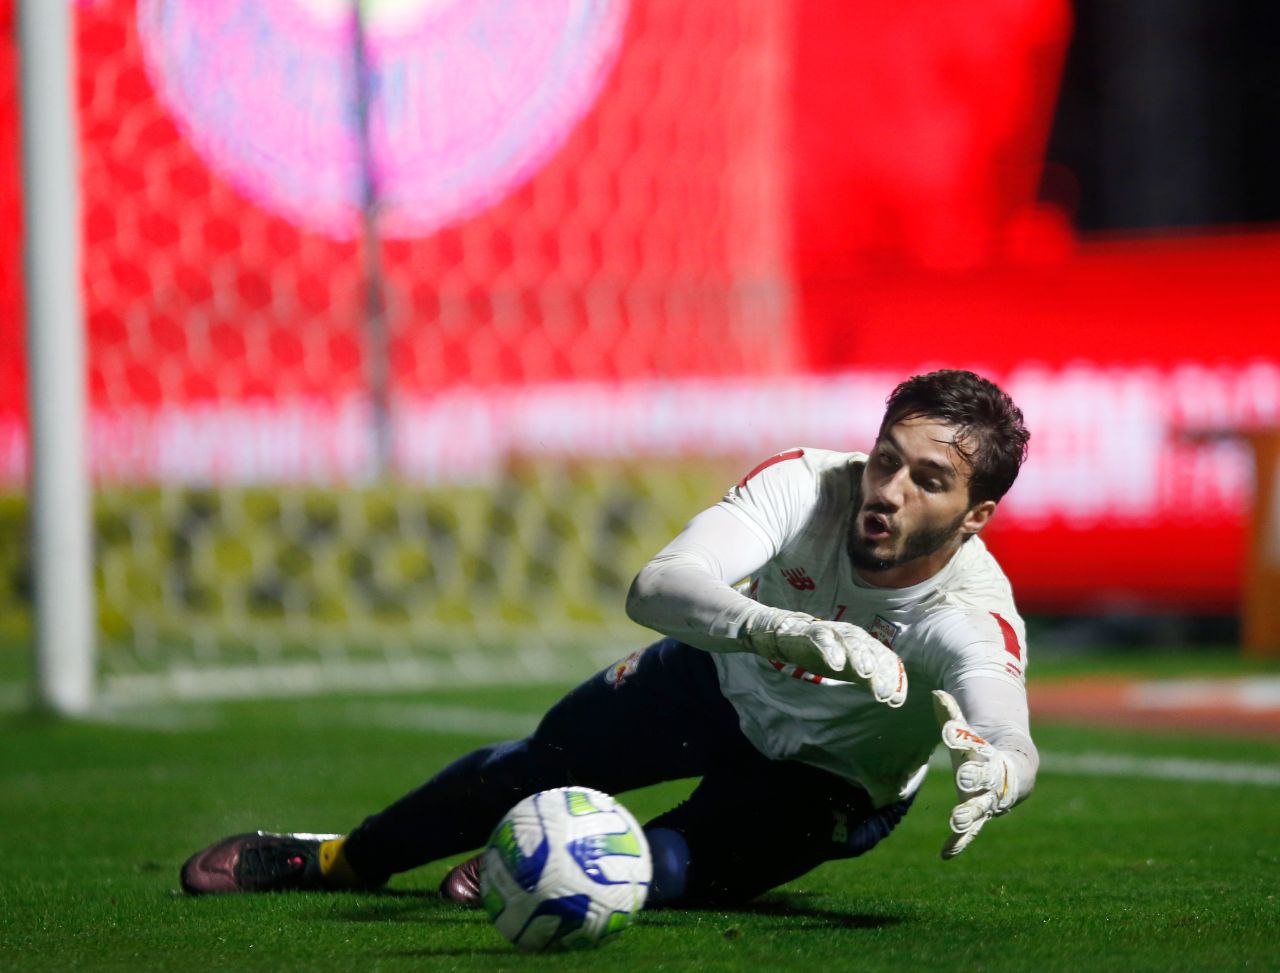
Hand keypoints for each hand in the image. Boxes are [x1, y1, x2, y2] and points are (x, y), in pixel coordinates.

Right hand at [745, 611, 906, 706]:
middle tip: (885, 693)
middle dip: (880, 672)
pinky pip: (822, 638)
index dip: (892, 678)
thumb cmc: (826, 654)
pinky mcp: (811, 632)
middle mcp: (852, 636)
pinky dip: (830, 649)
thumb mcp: (850, 670)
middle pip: (871, 651)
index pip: (884, 659)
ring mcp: (832, 633)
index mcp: (865, 645)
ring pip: (850, 641)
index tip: (896, 700)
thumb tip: (897, 699)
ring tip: (866, 672)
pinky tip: (836, 664)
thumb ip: (871, 681)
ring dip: (859, 656)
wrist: (788, 636)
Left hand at [931, 690, 1017, 858]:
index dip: (964, 740)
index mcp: (986, 755)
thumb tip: (935, 693)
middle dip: (974, 778)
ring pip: (978, 808)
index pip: (977, 746)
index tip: (951, 734)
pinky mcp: (977, 816)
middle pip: (983, 778)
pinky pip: (970, 832)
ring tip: (957, 821)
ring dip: (968, 815)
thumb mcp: (966, 733)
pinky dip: (959, 842)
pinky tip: (946, 854)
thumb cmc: (981, 750)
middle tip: (964, 777)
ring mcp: (984, 800)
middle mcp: (988, 780)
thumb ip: (951, 716)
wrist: (1011, 773)